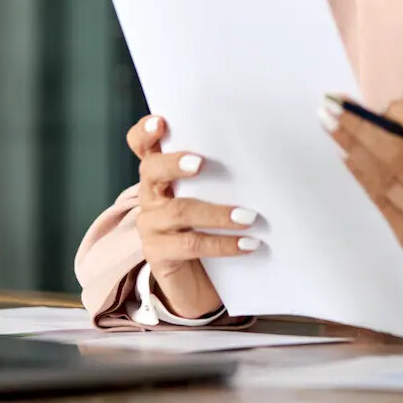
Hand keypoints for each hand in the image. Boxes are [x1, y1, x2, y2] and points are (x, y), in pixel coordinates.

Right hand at [126, 114, 258, 318]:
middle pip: (151, 171)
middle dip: (174, 163)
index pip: (142, 145)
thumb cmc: (209, 226)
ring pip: (178, 211)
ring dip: (217, 213)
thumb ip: (219, 174)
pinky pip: (191, 245)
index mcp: (160, 174)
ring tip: (249, 217)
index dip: (145, 131)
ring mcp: (150, 225)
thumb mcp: (210, 195)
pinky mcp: (158, 254)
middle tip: (200, 162)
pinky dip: (223, 243)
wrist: (196, 280)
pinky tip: (248, 244)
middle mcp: (149, 195)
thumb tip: (260, 154)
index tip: (161, 121)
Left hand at [323, 97, 402, 308]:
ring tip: (329, 124)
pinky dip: (361, 175)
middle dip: (361, 128)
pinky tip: (346, 156)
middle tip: (333, 106)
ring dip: (352, 148)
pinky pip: (381, 202)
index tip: (384, 104)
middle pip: (399, 157)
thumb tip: (388, 119)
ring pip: (384, 180)